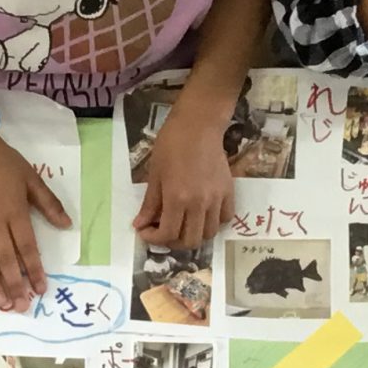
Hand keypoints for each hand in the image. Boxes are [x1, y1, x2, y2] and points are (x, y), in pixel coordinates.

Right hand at [0, 128, 69, 310]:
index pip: (27, 248)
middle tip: (21, 308)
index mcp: (15, 212)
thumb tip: (67, 226)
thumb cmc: (2, 162)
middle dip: (15, 285)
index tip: (39, 290)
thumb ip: (49, 203)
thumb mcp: (31, 178)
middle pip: (6, 259)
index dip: (34, 270)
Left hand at [134, 105, 233, 248]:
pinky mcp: (228, 192)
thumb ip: (149, 203)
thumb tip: (139, 225)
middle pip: (190, 241)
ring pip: (209, 234)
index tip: (145, 231)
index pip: (167, 234)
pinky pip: (225, 218)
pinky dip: (213, 222)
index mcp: (177, 199)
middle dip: (173, 242)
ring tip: (184, 224)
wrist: (198, 126)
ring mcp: (216, 199)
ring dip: (194, 235)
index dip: (153, 238)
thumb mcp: (154, 174)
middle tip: (164, 231)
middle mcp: (199, 204)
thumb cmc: (171, 145)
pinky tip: (203, 214)